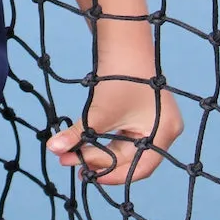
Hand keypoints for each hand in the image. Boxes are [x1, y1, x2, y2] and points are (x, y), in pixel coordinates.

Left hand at [47, 74, 182, 185]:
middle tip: (73, 165)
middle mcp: (166, 131)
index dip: (109, 175)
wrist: (124, 44)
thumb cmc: (118, 77)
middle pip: (132, 160)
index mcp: (163, 133)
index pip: (137, 168)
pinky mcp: (147, 114)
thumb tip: (52, 148)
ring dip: (102, 154)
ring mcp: (158, 122)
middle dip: (101, 164)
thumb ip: (78, 134)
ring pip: (128, 149)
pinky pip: (128, 137)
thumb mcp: (98, 111)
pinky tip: (88, 145)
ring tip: (76, 157)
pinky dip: (108, 142)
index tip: (84, 174)